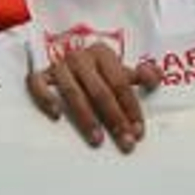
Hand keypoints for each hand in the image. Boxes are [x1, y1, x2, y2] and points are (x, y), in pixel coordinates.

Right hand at [26, 44, 161, 150]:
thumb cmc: (97, 69)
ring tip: (97, 140)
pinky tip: (57, 115)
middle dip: (115, 118)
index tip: (138, 131)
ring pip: (73, 93)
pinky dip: (46, 99)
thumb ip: (141, 75)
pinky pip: (38, 85)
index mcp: (103, 53)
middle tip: (124, 141)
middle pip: (100, 91)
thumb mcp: (120, 69)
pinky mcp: (41, 74)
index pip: (120, 83)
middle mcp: (80, 57)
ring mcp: (59, 66)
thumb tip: (156, 77)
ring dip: (86, 118)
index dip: (131, 107)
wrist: (65, 55)